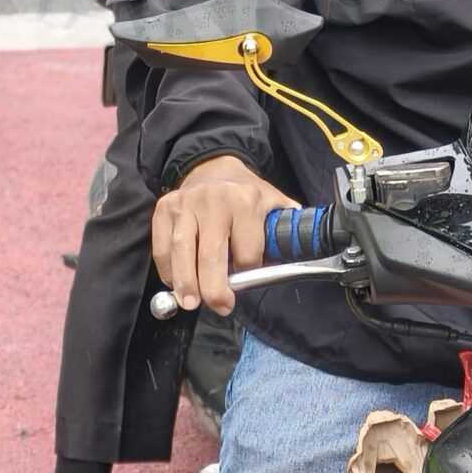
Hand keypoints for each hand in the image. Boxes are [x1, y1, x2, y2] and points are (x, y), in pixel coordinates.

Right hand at [151, 155, 300, 314]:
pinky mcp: (165, 208)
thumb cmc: (244, 193)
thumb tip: (309, 247)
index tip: (245, 284)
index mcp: (245, 201)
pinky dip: (166, 269)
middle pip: (211, 255)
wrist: (212, 166)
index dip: (247, 272)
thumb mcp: (273, 201)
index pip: (246, 252)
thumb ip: (287, 225)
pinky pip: (162, 245)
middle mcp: (214, 200)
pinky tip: (175, 282)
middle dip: (214, 288)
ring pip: (182, 251)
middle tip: (219, 306)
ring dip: (185, 283)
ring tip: (190, 303)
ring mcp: (186, 204)